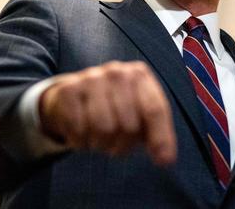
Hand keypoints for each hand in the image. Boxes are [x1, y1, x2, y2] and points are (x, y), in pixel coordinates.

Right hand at [39, 61, 176, 165]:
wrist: (72, 95)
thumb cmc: (114, 108)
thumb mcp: (139, 114)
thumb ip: (156, 134)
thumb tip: (166, 160)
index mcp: (140, 75)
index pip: (155, 110)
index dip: (161, 138)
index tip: (164, 161)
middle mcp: (117, 72)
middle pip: (129, 125)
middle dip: (123, 144)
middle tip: (116, 143)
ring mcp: (91, 78)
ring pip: (104, 129)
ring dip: (101, 144)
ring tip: (99, 137)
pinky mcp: (68, 90)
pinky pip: (79, 129)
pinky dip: (81, 140)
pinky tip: (81, 131)